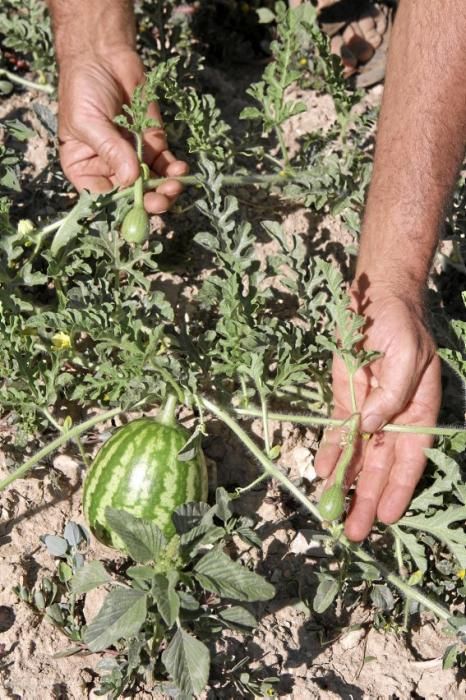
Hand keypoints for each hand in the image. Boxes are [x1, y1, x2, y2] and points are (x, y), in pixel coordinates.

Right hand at [57, 47, 187, 212]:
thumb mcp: (89, 122)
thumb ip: (110, 150)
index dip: (120, 208)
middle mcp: (110, 170)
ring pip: (152, 185)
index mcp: (85, 170)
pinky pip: (165, 165)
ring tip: (175, 184)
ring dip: (165, 189)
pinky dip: (174, 170)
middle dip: (149, 201)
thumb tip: (131, 178)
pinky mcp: (152, 146)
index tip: (137, 209)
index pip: (103, 199)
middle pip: (131, 197)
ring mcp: (133, 160)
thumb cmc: (83, 89)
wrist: (103, 57)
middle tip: (162, 200)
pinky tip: (180, 170)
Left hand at [315, 286, 440, 540]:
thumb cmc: (401, 326)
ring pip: (357, 454)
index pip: (410, 458)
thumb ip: (393, 395)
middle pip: (380, 465)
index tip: (387, 516)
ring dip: (346, 483)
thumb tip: (374, 428)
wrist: (376, 299)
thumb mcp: (407, 357)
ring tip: (333, 513)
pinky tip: (321, 473)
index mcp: (418, 411)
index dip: (399, 488)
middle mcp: (393, 417)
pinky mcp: (344, 399)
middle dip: (368, 498)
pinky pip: (337, 431)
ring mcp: (366, 409)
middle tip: (354, 533)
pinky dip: (330, 451)